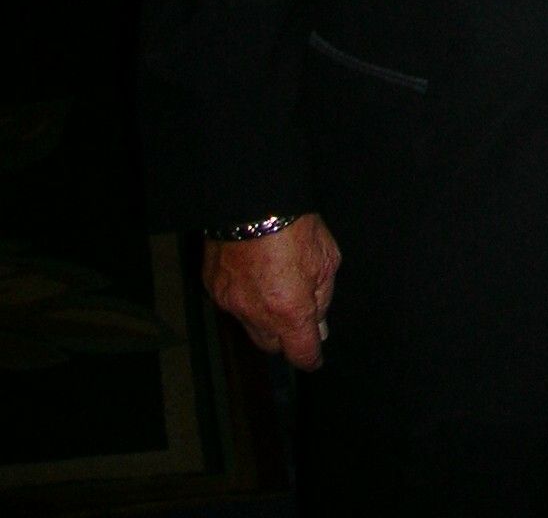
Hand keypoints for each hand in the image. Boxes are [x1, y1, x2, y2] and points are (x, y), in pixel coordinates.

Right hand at [202, 211, 340, 368]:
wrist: (254, 199)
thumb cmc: (295, 224)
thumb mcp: (326, 258)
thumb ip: (322, 296)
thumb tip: (318, 322)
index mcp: (289, 310)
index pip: (300, 352)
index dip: (310, 356)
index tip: (314, 356)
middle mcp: (256, 313)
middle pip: (271, 345)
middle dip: (285, 335)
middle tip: (296, 311)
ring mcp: (231, 302)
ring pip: (249, 325)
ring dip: (263, 315)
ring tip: (274, 283)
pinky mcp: (213, 287)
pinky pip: (231, 303)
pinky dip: (243, 296)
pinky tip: (252, 272)